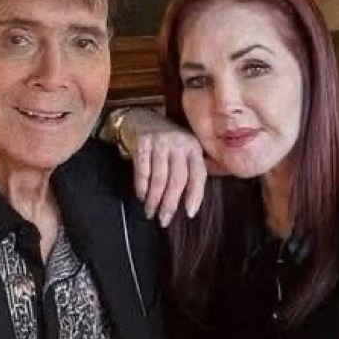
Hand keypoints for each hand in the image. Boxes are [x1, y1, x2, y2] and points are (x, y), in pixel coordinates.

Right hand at [118, 108, 222, 225]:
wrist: (140, 118)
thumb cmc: (166, 142)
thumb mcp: (183, 150)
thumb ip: (190, 170)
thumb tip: (192, 203)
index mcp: (193, 147)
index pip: (198, 174)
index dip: (195, 195)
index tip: (189, 213)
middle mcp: (179, 143)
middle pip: (177, 179)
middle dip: (170, 203)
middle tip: (164, 220)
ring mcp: (160, 142)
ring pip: (159, 178)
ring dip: (154, 199)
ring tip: (150, 213)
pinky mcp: (142, 143)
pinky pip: (142, 170)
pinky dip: (141, 187)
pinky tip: (141, 197)